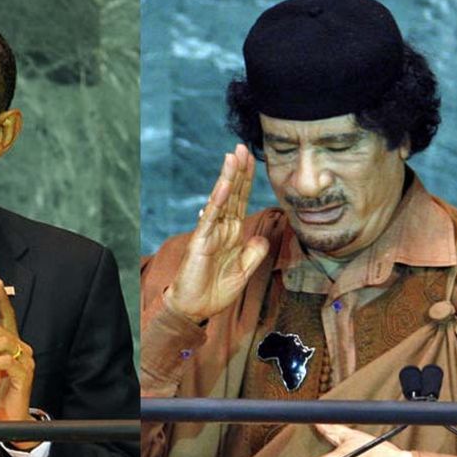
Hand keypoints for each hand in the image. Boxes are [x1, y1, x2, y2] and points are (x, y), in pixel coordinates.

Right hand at [166, 143, 270, 321]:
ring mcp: (209, 234)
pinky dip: (216, 201)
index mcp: (231, 235)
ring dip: (227, 178)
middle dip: (238, 171)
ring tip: (233, 156)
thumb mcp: (243, 273)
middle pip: (232, 195)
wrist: (195, 310)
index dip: (247, 182)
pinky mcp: (200, 242)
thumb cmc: (215, 293)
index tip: (252, 160)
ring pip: (220, 201)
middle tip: (242, 147)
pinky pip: (210, 218)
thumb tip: (261, 236)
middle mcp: (220, 230)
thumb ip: (253, 254)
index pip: (241, 202)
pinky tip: (223, 185)